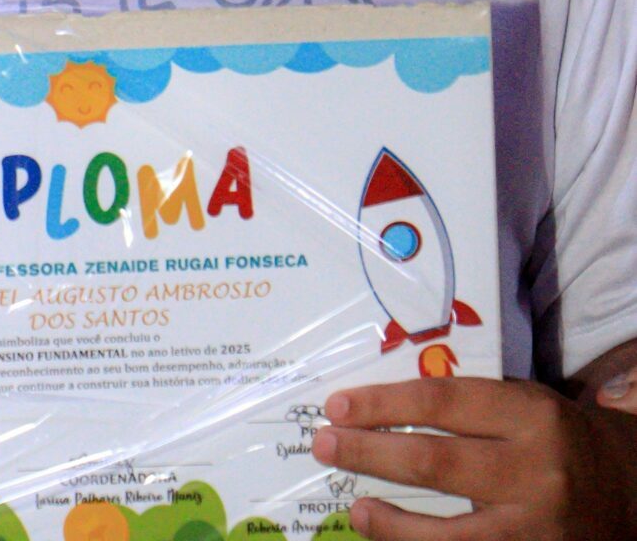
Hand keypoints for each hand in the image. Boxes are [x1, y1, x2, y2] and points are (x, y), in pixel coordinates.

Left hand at [310, 376, 636, 537]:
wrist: (628, 491)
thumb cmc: (558, 437)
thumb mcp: (523, 404)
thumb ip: (466, 407)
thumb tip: (380, 410)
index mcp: (529, 414)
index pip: (440, 404)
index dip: (382, 404)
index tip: (337, 405)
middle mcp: (533, 470)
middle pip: (433, 462)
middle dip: (369, 452)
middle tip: (324, 443)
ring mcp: (534, 527)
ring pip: (446, 533)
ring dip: (390, 523)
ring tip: (355, 508)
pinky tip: (391, 540)